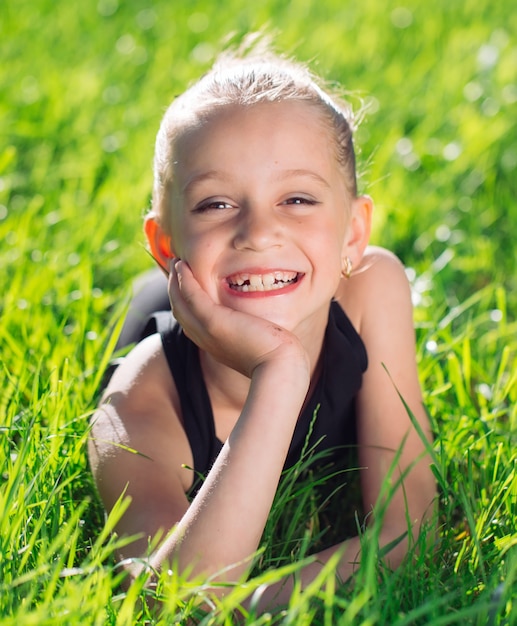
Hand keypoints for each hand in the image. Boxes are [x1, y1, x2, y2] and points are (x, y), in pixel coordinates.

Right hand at [168, 260, 308, 377]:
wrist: (278, 369)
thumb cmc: (278, 360)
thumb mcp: (261, 346)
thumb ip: (256, 336)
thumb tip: (266, 330)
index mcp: (215, 345)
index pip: (192, 322)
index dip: (186, 302)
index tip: (188, 284)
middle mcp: (205, 340)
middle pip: (181, 311)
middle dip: (175, 289)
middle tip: (176, 267)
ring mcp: (206, 331)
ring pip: (180, 302)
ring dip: (175, 280)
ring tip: (176, 262)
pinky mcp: (213, 321)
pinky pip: (190, 296)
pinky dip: (183, 279)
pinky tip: (183, 265)